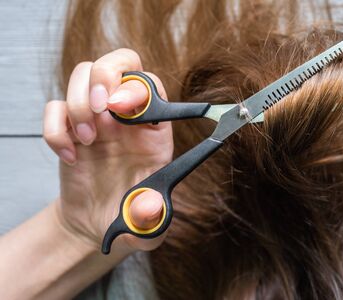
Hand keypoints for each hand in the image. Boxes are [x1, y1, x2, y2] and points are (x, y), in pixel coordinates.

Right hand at [43, 49, 172, 254]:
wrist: (96, 223)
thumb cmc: (129, 218)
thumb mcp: (148, 226)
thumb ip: (152, 218)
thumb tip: (148, 206)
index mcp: (154, 131)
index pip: (152, 85)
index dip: (137, 87)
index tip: (118, 108)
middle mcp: (127, 117)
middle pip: (121, 62)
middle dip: (106, 75)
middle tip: (100, 108)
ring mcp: (96, 119)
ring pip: (84, 74)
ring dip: (79, 102)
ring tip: (87, 140)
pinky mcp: (69, 129)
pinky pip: (54, 107)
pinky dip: (55, 129)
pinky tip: (69, 157)